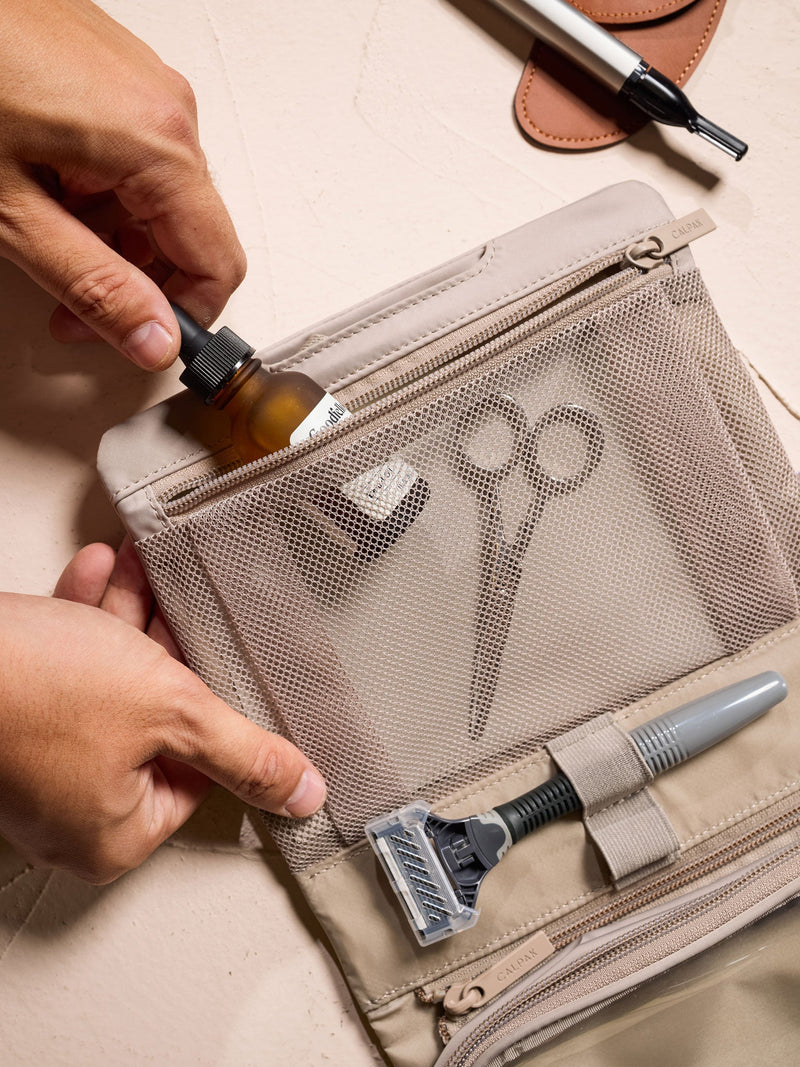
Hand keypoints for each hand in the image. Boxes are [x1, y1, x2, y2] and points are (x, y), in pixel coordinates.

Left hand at [0, 0, 245, 367]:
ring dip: (115, 239)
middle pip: (192, 234)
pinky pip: (136, 155)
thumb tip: (153, 338)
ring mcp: (144, 82)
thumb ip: (93, 286)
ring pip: (161, 197)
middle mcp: (167, 107)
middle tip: (79, 309)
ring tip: (45, 236)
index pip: (218, 264)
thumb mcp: (12, 211)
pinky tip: (47, 187)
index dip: (186, 317)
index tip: (147, 340)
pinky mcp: (117, 71)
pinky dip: (102, 191)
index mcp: (155, 144)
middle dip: (141, 283)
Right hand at [0, 540, 325, 882]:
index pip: (200, 775)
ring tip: (141, 573)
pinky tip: (100, 572)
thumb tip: (302, 791)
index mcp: (114, 833)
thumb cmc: (33, 692)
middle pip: (152, 723)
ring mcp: (38, 764)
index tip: (216, 664)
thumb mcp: (170, 713)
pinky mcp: (13, 719)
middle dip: (165, 648)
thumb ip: (244, 751)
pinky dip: (84, 620)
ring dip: (126, 621)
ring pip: (107, 685)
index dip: (213, 711)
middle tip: (180, 606)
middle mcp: (71, 810)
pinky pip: (64, 669)